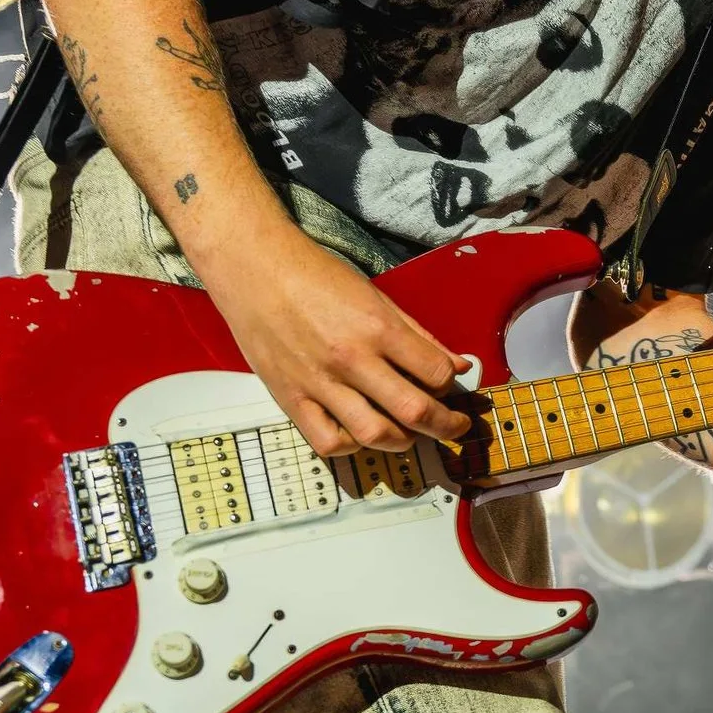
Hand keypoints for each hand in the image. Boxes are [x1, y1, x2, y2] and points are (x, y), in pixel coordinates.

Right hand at [205, 230, 471, 456]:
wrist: (254, 266)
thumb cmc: (313, 275)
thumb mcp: (375, 296)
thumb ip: (418, 334)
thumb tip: (457, 363)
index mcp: (377, 327)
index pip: (436, 373)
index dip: (452, 385)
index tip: (452, 388)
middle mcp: (351, 358)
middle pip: (415, 410)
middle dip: (446, 425)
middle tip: (454, 426)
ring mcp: (319, 382)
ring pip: (376, 434)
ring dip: (403, 441)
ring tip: (409, 433)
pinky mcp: (290, 398)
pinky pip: (328, 442)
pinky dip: (352, 446)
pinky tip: (360, 433)